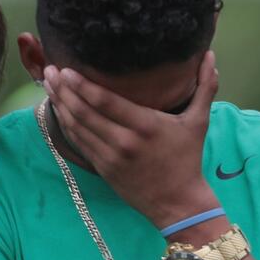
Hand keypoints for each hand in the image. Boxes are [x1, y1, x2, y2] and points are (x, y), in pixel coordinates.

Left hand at [43, 51, 219, 228]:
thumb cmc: (188, 159)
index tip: (66, 70)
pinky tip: (58, 109)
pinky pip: (79, 143)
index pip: (106, 102)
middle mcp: (124, 142)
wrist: (179, 203)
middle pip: (84, 112)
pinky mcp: (103, 169)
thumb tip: (211, 55)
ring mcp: (110, 157)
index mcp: (146, 126)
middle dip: (63, 90)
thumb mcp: (198, 122)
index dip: (82, 86)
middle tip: (49, 70)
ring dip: (60, 105)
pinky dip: (66, 125)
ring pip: (77, 127)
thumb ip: (205, 87)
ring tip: (48, 84)